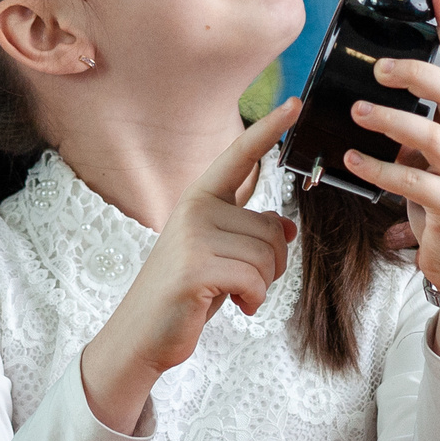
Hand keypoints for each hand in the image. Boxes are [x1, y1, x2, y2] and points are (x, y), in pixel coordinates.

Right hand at [78, 100, 301, 433]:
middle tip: (243, 282)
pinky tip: (237, 307)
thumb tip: (289, 227)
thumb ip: (250, 236)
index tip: (296, 103)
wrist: (143, 337)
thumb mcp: (221, 259)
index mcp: (199, 199)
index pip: (238, 157)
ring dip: (263, 285)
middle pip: (272, 226)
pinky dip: (255, 299)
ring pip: (268, 254)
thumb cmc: (185, 296)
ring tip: (234, 294)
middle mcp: (193, 208)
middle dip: (272, 262)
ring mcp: (191, 236)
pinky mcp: (194, 267)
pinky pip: (255, 279)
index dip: (268, 129)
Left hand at [340, 0, 439, 366]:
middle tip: (378, 67)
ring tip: (356, 113)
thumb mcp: (427, 159)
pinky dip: (380, 170)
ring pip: (435, 136)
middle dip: (419, 73)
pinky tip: (353, 162)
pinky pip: (416, 184)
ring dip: (392, 120)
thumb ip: (408, 130)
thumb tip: (364, 101)